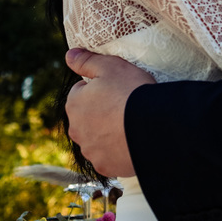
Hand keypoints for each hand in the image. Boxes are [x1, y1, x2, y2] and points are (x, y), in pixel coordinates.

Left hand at [64, 48, 155, 177]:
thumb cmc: (132, 92)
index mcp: (74, 104)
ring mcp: (90, 150)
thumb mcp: (111, 66)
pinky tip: (132, 141)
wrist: (153, 126)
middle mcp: (76, 130)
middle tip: (125, 105)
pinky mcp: (104, 166)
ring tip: (130, 124)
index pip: (81, 92)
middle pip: (87, 117)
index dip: (100, 88)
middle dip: (101, 112)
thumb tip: (69, 54)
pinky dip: (117, 150)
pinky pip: (108, 156)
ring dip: (108, 132)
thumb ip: (87, 60)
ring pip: (96, 138)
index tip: (117, 89)